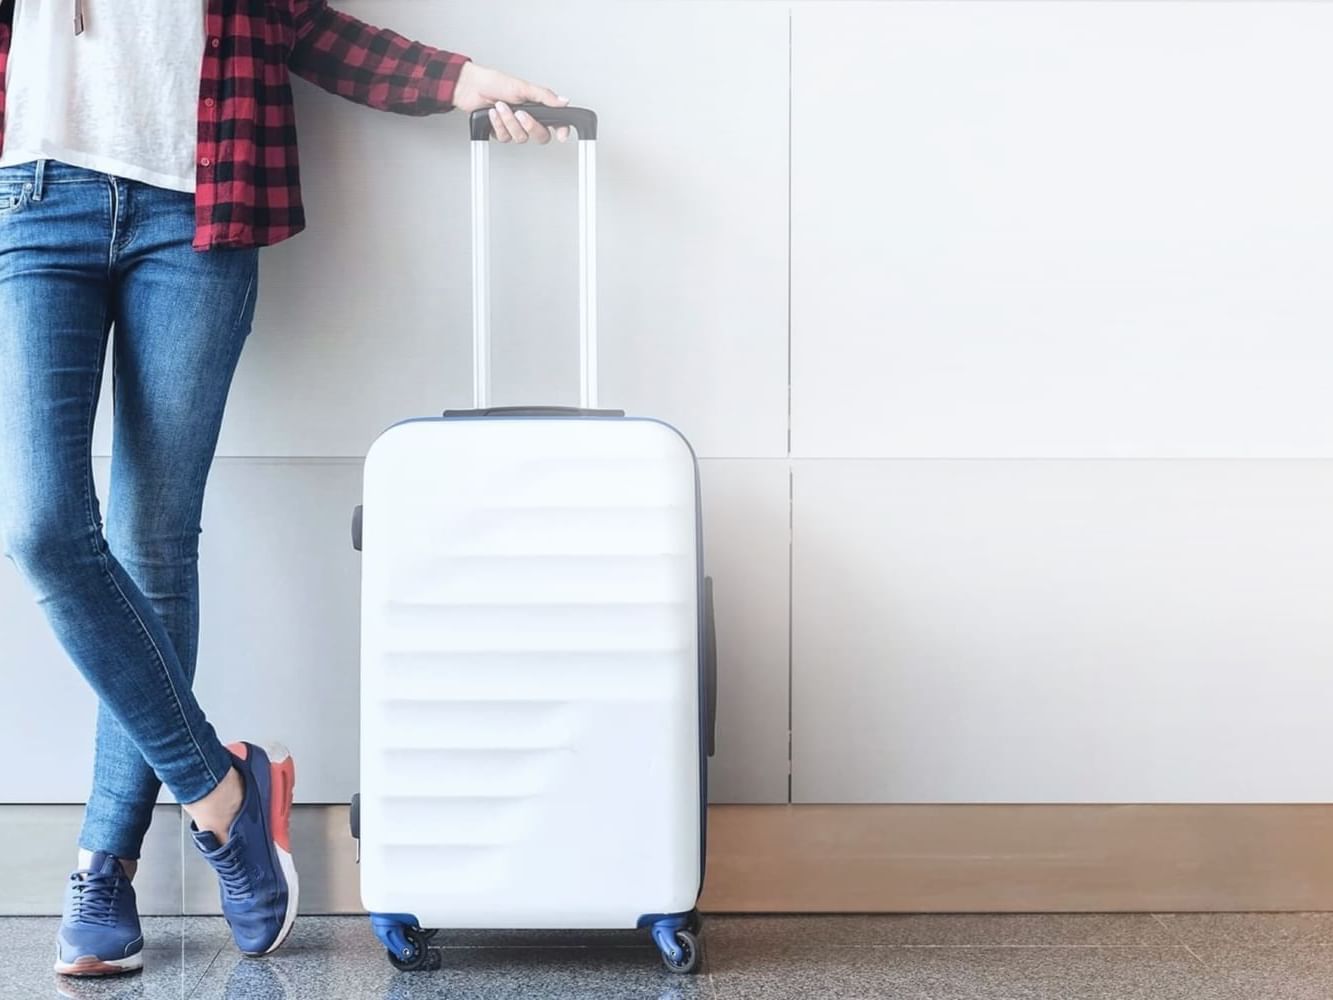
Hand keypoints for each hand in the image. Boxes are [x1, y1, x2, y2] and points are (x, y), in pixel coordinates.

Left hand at [453, 62, 571, 143]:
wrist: (471, 87)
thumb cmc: (494, 82)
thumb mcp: (522, 87)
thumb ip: (544, 96)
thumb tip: (563, 101)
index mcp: (536, 107)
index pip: (556, 123)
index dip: (561, 130)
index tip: (561, 134)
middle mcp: (527, 118)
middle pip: (540, 136)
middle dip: (529, 126)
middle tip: (520, 114)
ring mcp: (514, 127)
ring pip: (520, 138)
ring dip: (508, 122)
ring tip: (500, 106)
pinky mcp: (501, 132)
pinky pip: (505, 138)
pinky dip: (497, 125)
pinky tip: (493, 113)